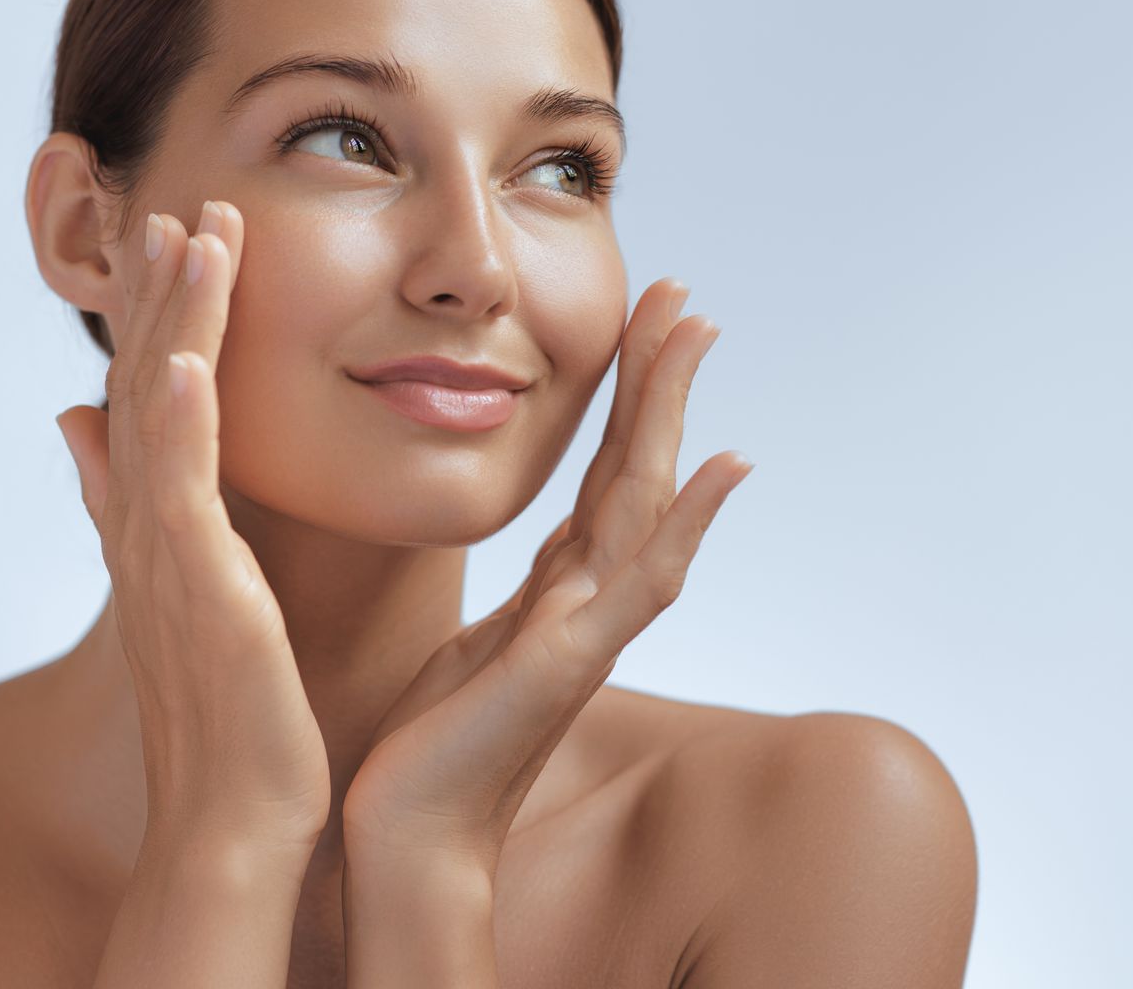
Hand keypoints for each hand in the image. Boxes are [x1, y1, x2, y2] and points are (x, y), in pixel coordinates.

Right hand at [56, 200, 331, 858]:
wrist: (237, 819)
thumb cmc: (226, 715)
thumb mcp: (177, 590)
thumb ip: (127, 503)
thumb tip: (75, 419)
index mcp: (153, 526)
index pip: (148, 398)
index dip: (156, 316)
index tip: (178, 236)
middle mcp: (146, 530)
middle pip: (144, 387)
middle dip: (161, 295)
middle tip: (181, 204)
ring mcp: (166, 558)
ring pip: (159, 419)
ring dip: (174, 323)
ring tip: (192, 238)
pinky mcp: (198, 593)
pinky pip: (180, 493)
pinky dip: (181, 423)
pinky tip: (192, 359)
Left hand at [339, 278, 750, 875]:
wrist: (409, 838)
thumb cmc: (431, 748)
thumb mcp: (473, 643)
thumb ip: (521, 593)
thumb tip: (546, 553)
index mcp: (558, 588)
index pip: (605, 472)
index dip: (627, 396)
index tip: (643, 320)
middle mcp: (587, 598)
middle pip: (636, 467)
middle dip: (658, 377)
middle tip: (683, 293)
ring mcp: (589, 628)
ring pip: (644, 498)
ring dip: (671, 411)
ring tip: (694, 330)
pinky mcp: (568, 662)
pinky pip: (641, 578)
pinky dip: (688, 520)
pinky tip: (723, 463)